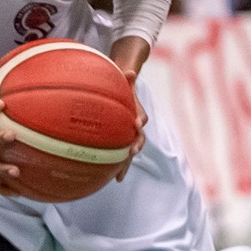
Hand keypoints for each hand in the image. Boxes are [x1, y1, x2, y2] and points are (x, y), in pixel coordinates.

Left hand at [117, 65, 147, 180]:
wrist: (124, 88)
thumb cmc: (122, 84)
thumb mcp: (124, 79)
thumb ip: (127, 77)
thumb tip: (130, 71)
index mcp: (136, 112)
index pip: (141, 118)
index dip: (139, 121)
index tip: (136, 124)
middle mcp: (135, 125)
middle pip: (138, 139)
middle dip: (134, 147)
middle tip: (131, 153)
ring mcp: (128, 134)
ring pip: (129, 151)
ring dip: (125, 163)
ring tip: (119, 176)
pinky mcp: (120, 141)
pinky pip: (119, 154)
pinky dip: (117, 166)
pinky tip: (110, 178)